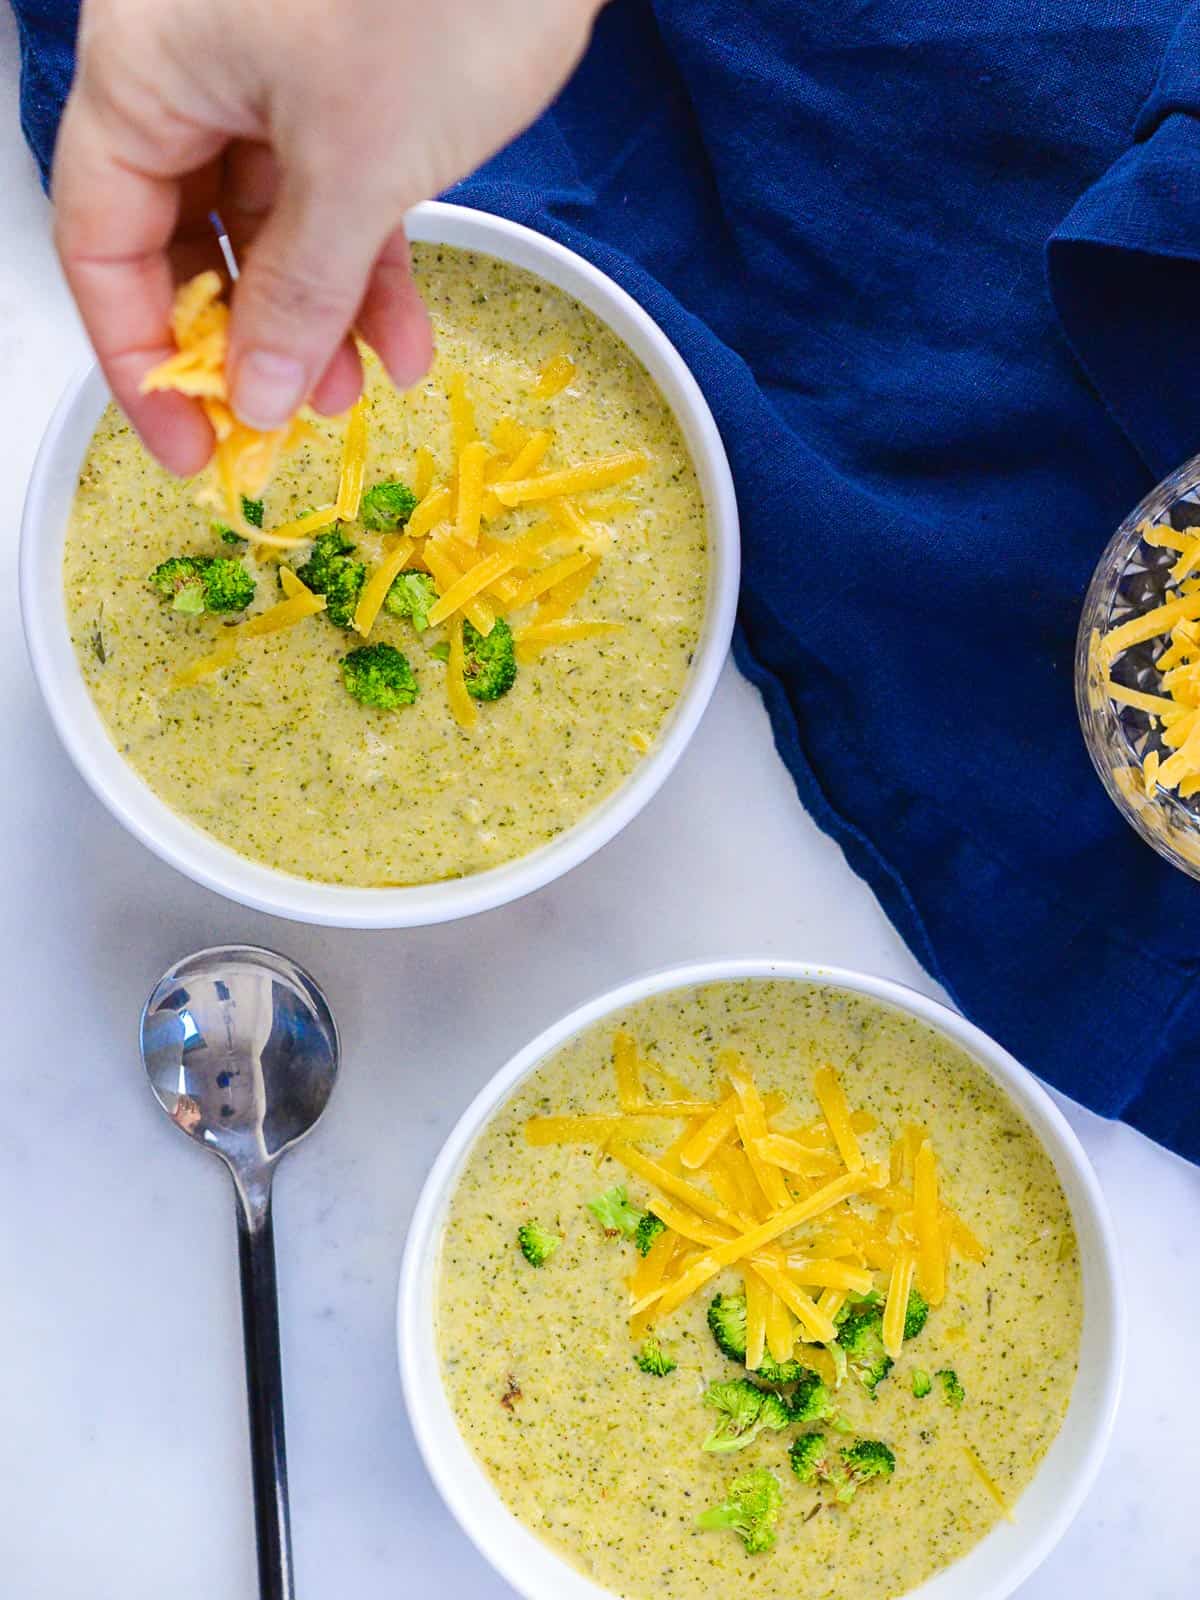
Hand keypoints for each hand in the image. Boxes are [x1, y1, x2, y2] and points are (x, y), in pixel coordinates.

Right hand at [53, 0, 599, 472]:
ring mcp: (270, 72)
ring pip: (270, 228)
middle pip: (186, 239)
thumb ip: (300, 292)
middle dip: (242, 342)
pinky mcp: (344, 82)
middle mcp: (194, 68)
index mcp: (149, 70)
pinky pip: (333, 194)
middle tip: (279, 427)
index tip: (190, 446)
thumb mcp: (357, 165)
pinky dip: (365, 266)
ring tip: (356, 392)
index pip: (103, 240)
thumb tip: (258, 394)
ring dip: (315, 317)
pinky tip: (402, 337)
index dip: (139, 358)